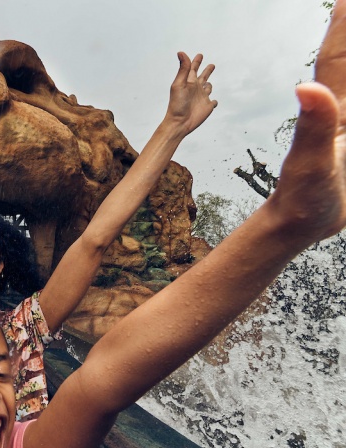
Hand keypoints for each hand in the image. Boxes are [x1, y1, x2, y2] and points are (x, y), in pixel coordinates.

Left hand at [164, 52, 217, 135]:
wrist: (180, 122)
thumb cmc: (177, 104)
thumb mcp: (179, 84)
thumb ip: (183, 69)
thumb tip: (181, 52)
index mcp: (189, 82)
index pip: (193, 68)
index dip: (196, 61)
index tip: (199, 55)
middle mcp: (196, 88)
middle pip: (203, 76)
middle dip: (207, 71)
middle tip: (211, 65)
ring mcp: (202, 97)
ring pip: (208, 88)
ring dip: (209, 85)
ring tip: (207, 84)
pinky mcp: (207, 107)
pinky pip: (213, 102)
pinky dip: (214, 101)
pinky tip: (213, 102)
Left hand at [267, 0, 345, 241]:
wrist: (301, 225)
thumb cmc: (302, 198)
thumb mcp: (310, 163)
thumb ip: (314, 126)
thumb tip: (306, 87)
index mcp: (332, 108)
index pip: (337, 58)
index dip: (343, 26)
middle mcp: (340, 111)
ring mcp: (345, 126)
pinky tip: (345, 94)